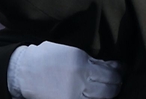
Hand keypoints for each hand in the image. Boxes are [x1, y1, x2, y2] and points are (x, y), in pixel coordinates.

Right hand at [7, 42, 122, 98]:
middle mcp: (80, 80)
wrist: (25, 72)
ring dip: (108, 94)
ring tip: (109, 90)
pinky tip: (96, 96)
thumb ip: (91, 60)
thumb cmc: (47, 57)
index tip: (121, 70)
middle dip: (116, 85)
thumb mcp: (72, 52)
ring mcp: (74, 95)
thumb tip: (109, 66)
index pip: (110, 72)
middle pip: (108, 88)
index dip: (119, 72)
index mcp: (82, 64)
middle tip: (117, 81)